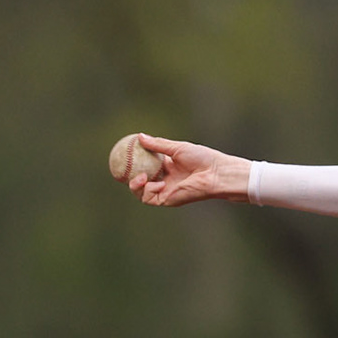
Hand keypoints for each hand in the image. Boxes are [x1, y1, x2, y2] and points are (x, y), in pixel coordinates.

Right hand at [130, 133, 250, 206]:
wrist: (216, 173)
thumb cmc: (203, 158)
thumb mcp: (177, 148)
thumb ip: (158, 144)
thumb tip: (139, 137)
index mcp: (167, 166)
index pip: (145, 165)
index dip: (133, 162)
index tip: (123, 155)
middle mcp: (165, 179)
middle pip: (140, 180)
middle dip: (128, 176)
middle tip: (120, 168)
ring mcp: (165, 190)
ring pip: (141, 192)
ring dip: (135, 185)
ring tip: (139, 176)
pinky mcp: (168, 200)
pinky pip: (149, 198)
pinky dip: (148, 190)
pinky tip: (156, 183)